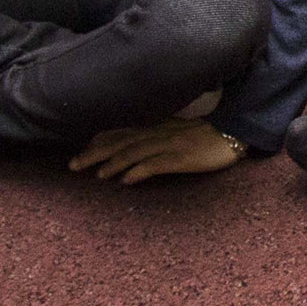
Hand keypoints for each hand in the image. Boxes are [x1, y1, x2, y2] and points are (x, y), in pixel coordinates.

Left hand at [69, 119, 247, 183]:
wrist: (234, 132)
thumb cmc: (207, 133)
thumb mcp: (178, 129)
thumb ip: (157, 134)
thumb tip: (135, 148)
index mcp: (157, 125)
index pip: (122, 131)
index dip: (99, 140)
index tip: (80, 150)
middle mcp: (158, 132)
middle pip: (121, 142)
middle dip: (95, 153)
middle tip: (72, 165)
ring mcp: (169, 145)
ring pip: (134, 152)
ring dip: (113, 163)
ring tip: (96, 175)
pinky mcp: (182, 158)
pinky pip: (157, 164)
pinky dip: (140, 171)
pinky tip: (126, 180)